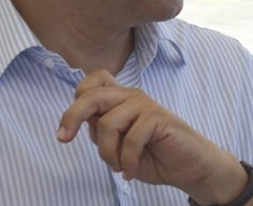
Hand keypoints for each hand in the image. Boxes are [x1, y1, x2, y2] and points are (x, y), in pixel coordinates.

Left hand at [57, 71, 243, 202]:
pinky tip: (131, 171)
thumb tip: (80, 123)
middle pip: (92, 95)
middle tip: (63, 139)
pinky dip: (126, 161)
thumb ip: (102, 130)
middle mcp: (132, 97)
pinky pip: (130, 139)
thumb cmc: (154, 155)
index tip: (65, 130)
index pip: (94, 82)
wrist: (189, 167)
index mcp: (122, 100)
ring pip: (107, 123)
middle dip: (71, 117)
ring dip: (106, 152)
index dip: (75, 100)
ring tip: (117, 166)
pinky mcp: (159, 119)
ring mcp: (146, 106)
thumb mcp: (119, 144)